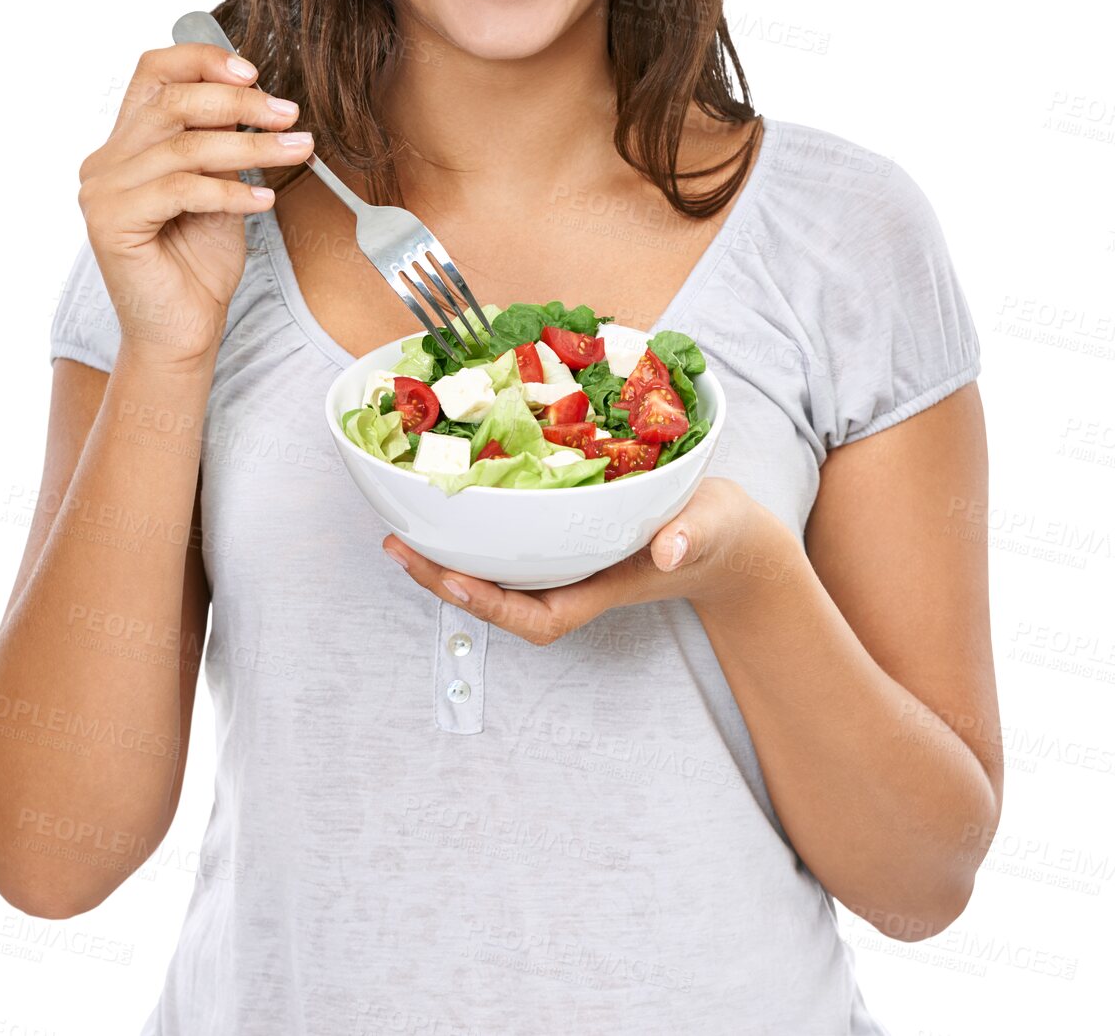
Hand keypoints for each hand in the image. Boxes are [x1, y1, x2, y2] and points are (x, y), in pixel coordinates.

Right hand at [77, 43, 312, 369]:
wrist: (182, 331)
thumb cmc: (200, 264)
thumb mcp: (220, 190)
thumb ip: (223, 145)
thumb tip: (259, 100)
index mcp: (127, 143)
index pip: (154, 73)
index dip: (202, 61)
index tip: (254, 72)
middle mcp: (106, 161)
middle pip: (172, 103)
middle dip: (240, 104)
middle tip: (289, 115)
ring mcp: (102, 191)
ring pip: (185, 148)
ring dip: (251, 148)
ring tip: (297, 150)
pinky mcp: (110, 222)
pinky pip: (181, 190)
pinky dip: (230, 192)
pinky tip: (263, 203)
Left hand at [383, 476, 784, 645]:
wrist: (726, 537)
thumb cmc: (717, 534)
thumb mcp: (711, 527)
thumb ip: (690, 537)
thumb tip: (667, 552)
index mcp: (603, 587)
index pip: (538, 616)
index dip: (492, 605)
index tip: (453, 578)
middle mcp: (574, 581)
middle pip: (500, 599)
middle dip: (446, 580)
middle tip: (398, 547)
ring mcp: (565, 563)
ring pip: (497, 573)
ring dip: (450, 558)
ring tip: (403, 533)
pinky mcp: (563, 537)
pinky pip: (510, 544)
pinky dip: (477, 531)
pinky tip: (448, 508)